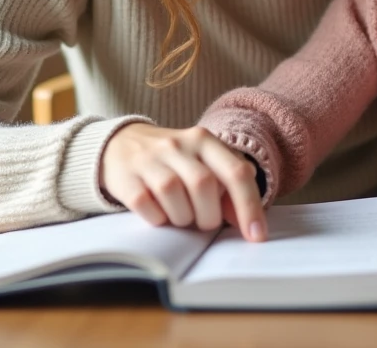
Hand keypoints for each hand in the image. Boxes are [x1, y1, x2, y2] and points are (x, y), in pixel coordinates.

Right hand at [100, 124, 266, 241]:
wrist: (120, 144)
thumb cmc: (172, 161)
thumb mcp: (203, 163)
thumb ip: (228, 187)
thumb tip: (248, 221)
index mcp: (204, 140)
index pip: (236, 172)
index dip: (249, 207)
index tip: (257, 236)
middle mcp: (178, 145)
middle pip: (204, 185)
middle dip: (209, 216)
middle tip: (203, 222)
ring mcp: (150, 160)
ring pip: (174, 196)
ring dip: (183, 218)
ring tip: (180, 215)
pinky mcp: (126, 178)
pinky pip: (147, 207)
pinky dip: (158, 218)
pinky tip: (159, 213)